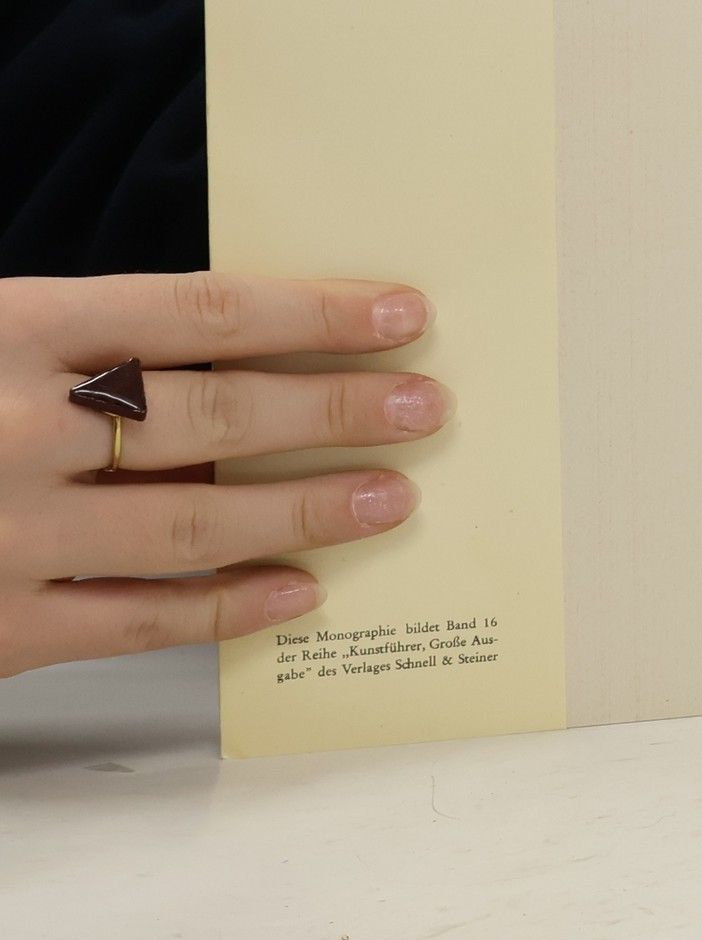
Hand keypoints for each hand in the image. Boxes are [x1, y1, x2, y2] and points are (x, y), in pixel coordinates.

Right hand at [0, 273, 448, 675]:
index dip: (316, 314)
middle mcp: (16, 430)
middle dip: (335, 412)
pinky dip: (229, 607)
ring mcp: (8, 533)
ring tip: (390, 498)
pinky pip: (140, 620)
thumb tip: (270, 363)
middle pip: (213, 416)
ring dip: (307, 511)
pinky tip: (300, 590)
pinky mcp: (0, 626)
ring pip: (192, 524)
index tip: (402, 315)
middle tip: (422, 409)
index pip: (203, 313)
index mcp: (19, 331)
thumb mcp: (1, 343)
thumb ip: (104, 352)